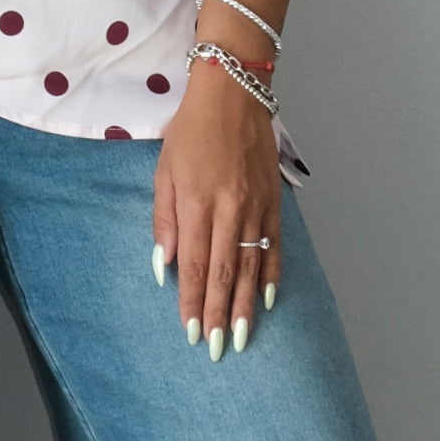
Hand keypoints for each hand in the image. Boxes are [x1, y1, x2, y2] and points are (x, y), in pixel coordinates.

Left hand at [152, 63, 280, 357]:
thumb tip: (165, 265)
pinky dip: (271, 273)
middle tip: (217, 348)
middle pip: (224, 272)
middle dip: (218, 313)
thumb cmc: (191, 130)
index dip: (192, 300)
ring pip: (251, 265)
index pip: (195, 263)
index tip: (190, 330)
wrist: (234, 92)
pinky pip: (274, 244)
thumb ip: (165, 219)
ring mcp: (256, 205)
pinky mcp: (274, 200)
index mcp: (198, 201)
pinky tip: (267, 299)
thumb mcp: (164, 170)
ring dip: (244, 304)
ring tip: (241, 336)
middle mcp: (229, 208)